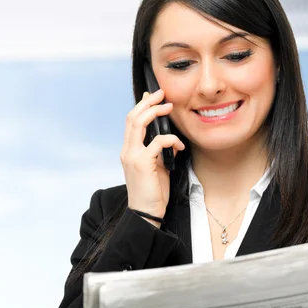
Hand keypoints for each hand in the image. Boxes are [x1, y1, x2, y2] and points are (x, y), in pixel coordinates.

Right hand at [120, 90, 184, 226]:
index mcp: (129, 151)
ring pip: (138, 123)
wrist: (146, 213)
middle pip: (132, 117)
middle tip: (162, 94)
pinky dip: (171, 140)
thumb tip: (171, 140)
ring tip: (169, 107)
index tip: (153, 96)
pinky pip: (158, 142)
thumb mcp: (158, 168)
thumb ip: (160, 152)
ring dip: (155, 112)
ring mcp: (132, 156)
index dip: (141, 106)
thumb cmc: (153, 192)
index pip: (131, 122)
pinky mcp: (142, 163)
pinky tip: (180, 147)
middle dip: (148, 102)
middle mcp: (127, 151)